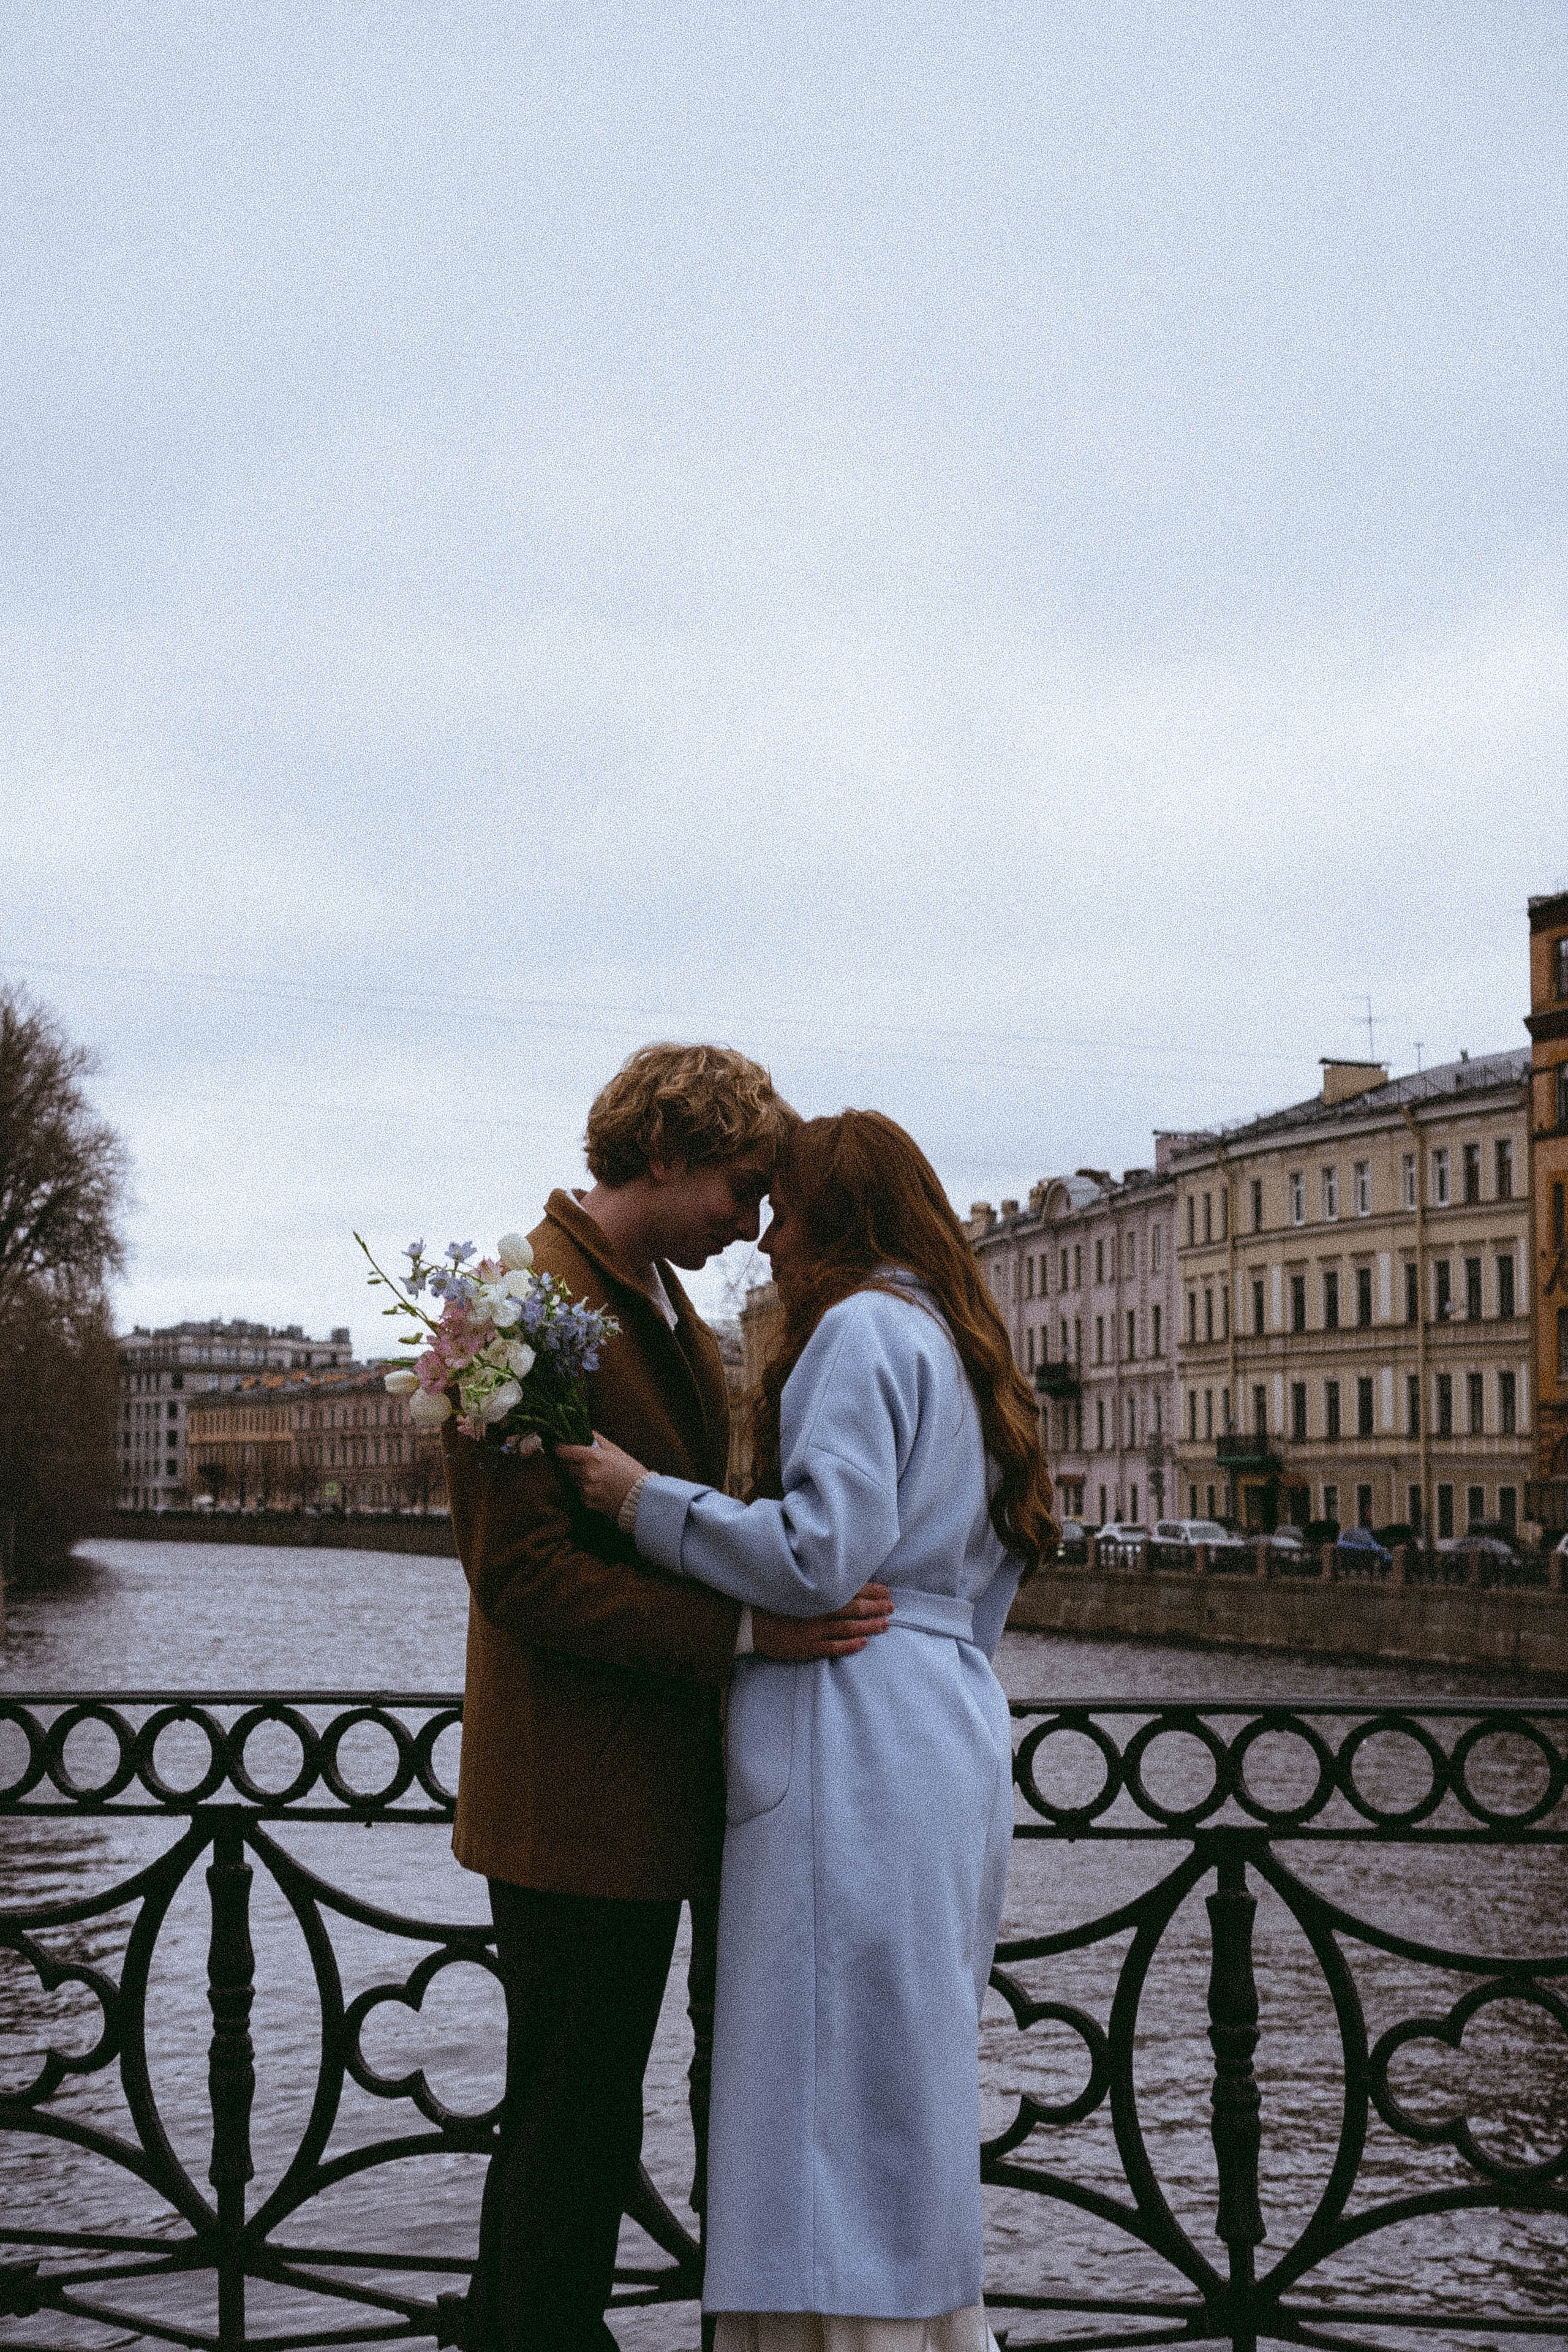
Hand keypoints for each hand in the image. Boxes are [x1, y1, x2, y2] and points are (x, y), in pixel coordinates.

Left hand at [554, 1432, 648, 1518]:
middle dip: (572, 1464)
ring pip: (573, 1480)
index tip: (559, 1448)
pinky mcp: (587, 1502)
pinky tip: (600, 1490)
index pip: (565, 1451)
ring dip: (579, 1478)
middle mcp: (587, 1473)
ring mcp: (586, 1489)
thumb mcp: (617, 1452)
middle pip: (566, 1466)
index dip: (560, 1449)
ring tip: (596, 1478)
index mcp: (594, 1457)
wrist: (642, 1499)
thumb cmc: (632, 1473)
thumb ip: (599, 1441)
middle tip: (583, 1464)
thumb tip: (587, 1431)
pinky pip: (580, 1493)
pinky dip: (586, 1491)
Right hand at [752, 1582, 893, 1660]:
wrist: (746, 1620)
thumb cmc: (769, 1596)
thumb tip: (835, 1568)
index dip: (870, 1590)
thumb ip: (812, 1576)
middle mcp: (817, 1610)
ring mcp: (813, 1630)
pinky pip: (833, 1647)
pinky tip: (863, 1643)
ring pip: (848, 1628)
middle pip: (853, 1608)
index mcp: (815, 1592)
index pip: (849, 1588)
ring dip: (869, 1625)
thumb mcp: (791, 1580)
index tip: (885, 1590)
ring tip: (885, 1624)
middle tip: (891, 1607)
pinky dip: (850, 1645)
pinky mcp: (806, 1647)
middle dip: (875, 1607)